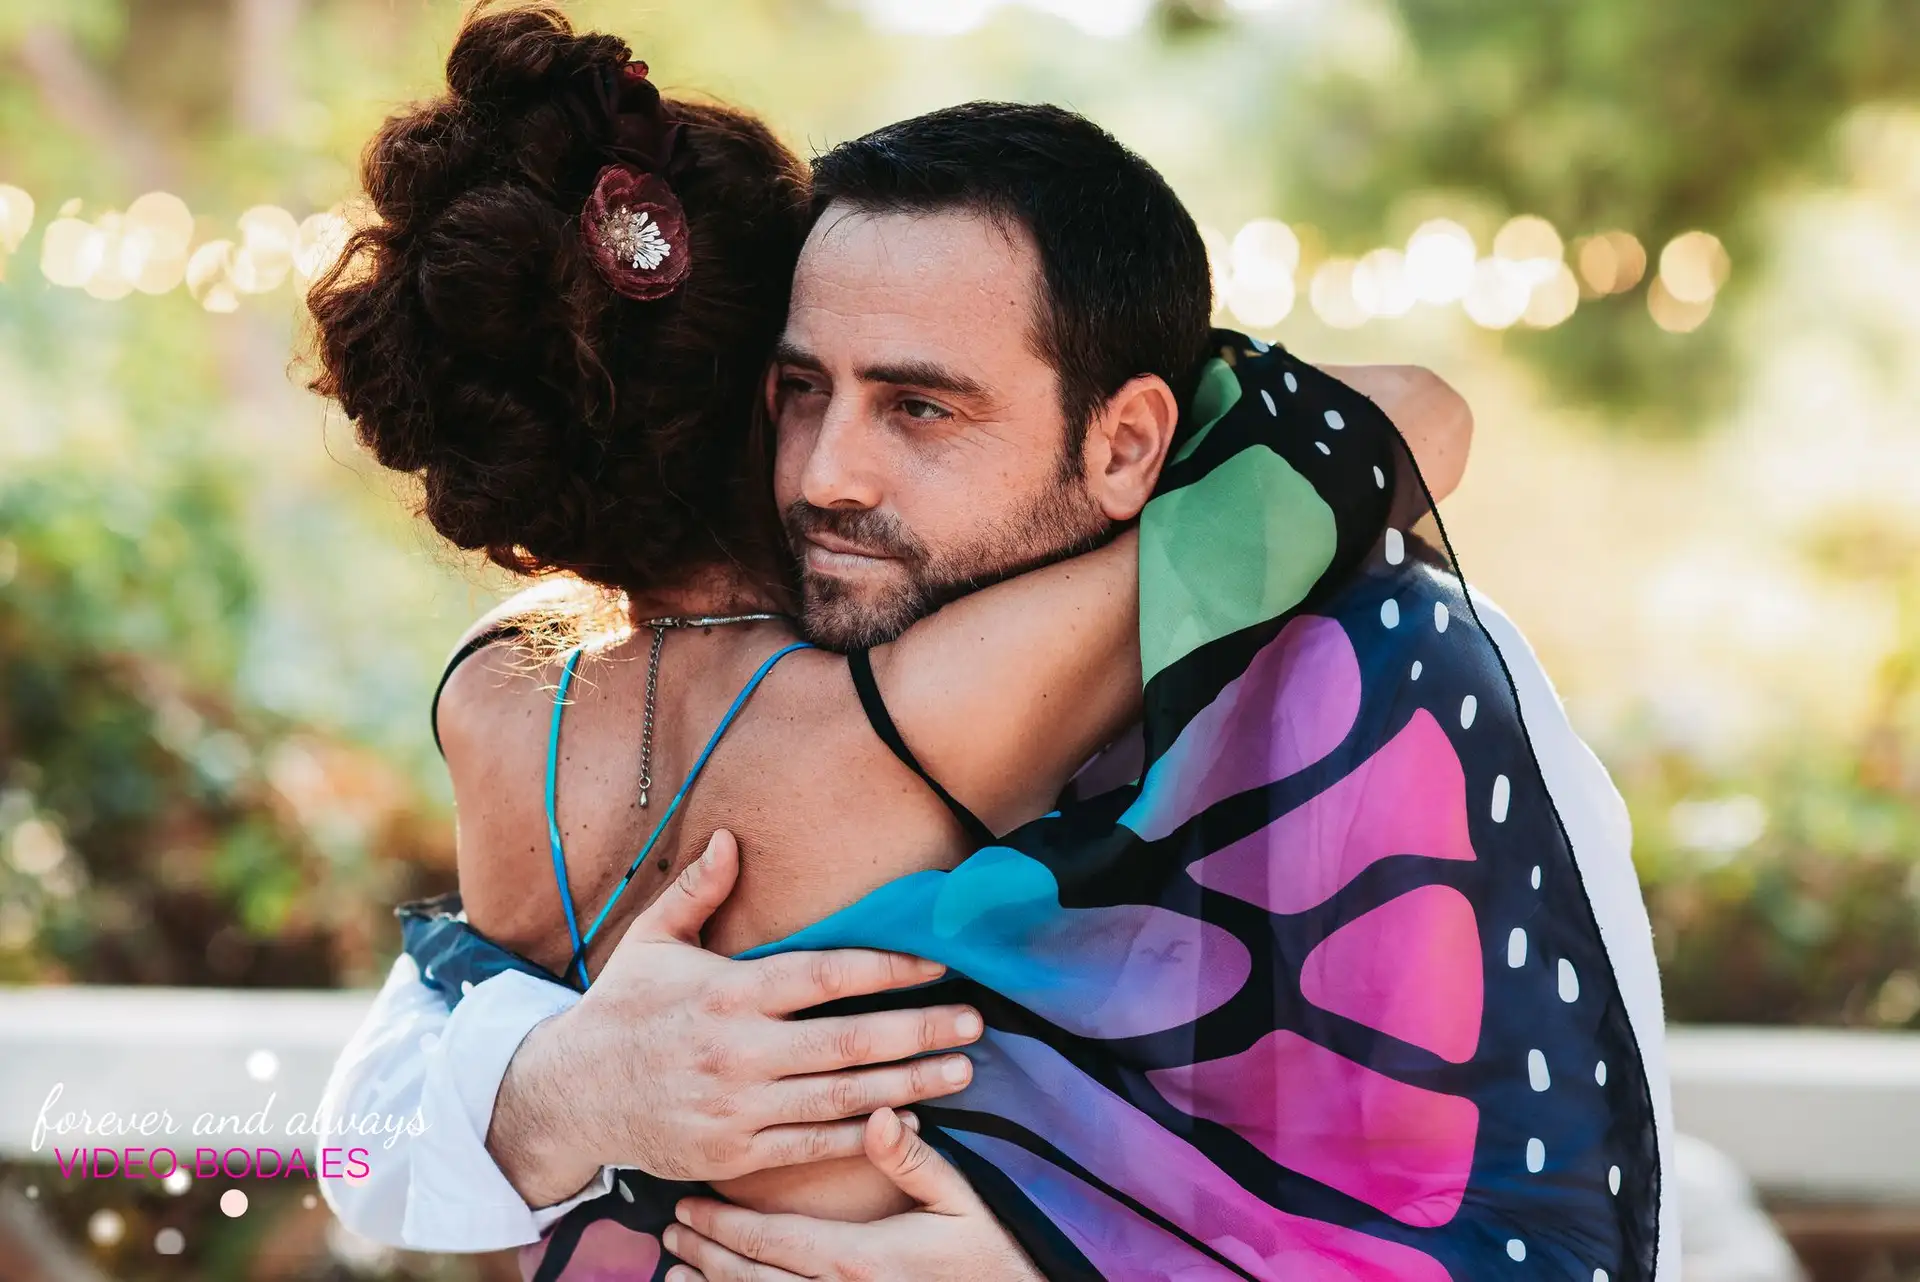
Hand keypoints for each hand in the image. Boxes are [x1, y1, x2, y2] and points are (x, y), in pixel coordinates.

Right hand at [486, 831, 983, 1205]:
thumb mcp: (651, 942)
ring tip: (962, 1071)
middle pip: (849, 1041)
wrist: (568, 1097)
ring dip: (911, 1084)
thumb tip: (732, 838)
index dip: (887, 970)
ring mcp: (739, 1108)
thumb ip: (698, 892)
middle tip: (976, 1023)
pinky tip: (909, 1120)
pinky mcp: (735, 1153)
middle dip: (920, 1031)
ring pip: (842, 1097)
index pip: (824, 976)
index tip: (939, 965)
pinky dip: (865, 1135)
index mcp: (728, 993)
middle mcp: (738, 1051)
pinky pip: (814, 1145)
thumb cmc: (621, 1012)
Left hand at [663, 1108, 1043, 1281]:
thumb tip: (883, 1114)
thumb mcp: (959, 1198)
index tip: (690, 1204)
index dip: (725, 1227)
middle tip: (672, 1227)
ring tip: (678, 1268)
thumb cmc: (988, 1248)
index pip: (773, 1243)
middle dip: (708, 1253)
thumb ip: (914, 1161)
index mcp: (860, 1259)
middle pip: (754, 1279)